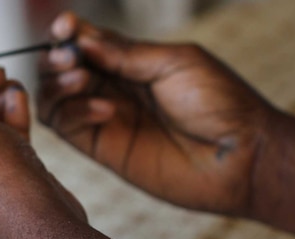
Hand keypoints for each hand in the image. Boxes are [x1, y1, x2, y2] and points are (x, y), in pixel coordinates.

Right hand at [38, 12, 276, 215]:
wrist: (240, 155)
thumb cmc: (221, 103)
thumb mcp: (175, 63)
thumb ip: (126, 54)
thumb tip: (82, 41)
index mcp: (131, 60)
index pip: (86, 41)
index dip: (68, 30)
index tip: (64, 26)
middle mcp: (112, 86)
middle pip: (61, 66)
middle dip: (56, 56)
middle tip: (67, 56)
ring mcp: (104, 117)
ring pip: (54, 96)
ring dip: (57, 83)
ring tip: (80, 79)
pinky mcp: (101, 148)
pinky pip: (66, 126)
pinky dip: (74, 111)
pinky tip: (104, 109)